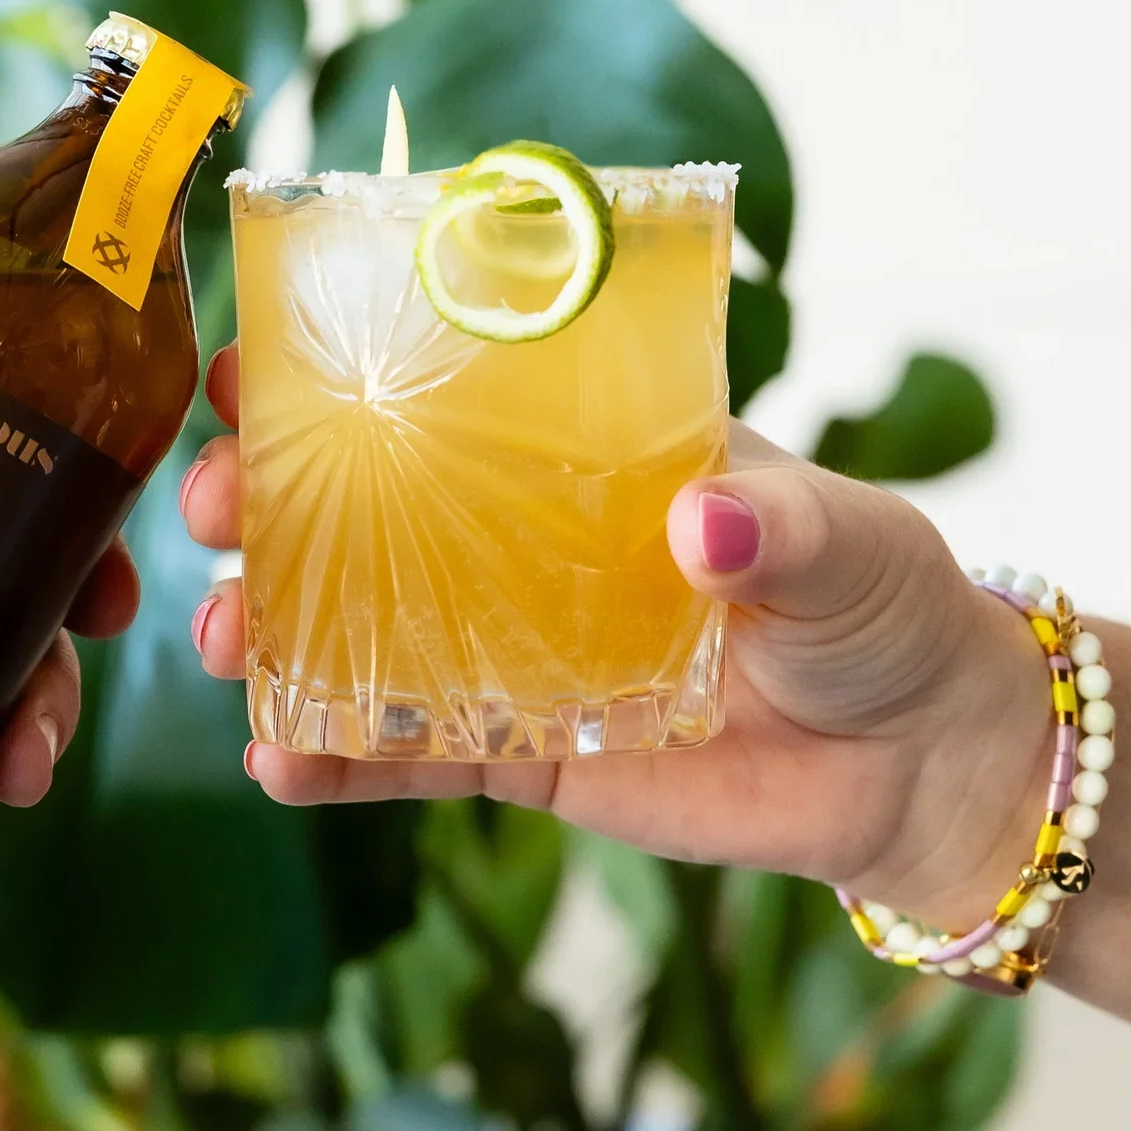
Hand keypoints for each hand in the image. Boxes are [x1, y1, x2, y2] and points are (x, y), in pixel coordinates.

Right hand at [179, 344, 1051, 930]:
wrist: (920, 765)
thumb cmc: (885, 610)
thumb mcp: (848, 538)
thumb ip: (781, 526)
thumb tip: (701, 525)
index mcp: (585, 454)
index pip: (446, 394)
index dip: (339, 375)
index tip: (246, 365)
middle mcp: (525, 543)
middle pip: (365, 511)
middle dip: (268, 503)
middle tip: (210, 511)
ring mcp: (512, 650)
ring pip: (361, 632)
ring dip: (275, 632)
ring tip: (221, 642)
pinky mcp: (524, 753)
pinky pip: (412, 754)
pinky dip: (340, 762)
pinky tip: (273, 763)